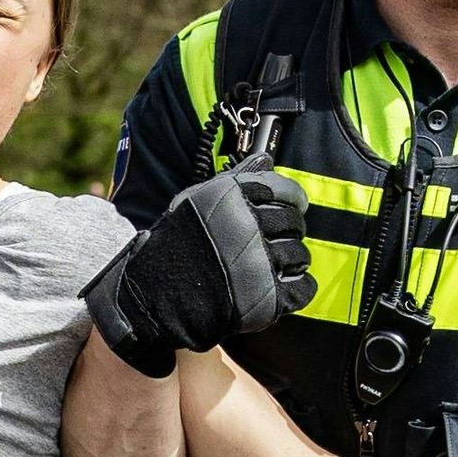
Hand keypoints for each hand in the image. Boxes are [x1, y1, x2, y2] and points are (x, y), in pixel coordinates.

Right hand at [85, 166, 313, 375]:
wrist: (155, 292)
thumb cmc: (176, 243)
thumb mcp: (197, 200)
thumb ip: (236, 178)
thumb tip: (266, 159)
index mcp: (232, 198)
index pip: (283, 190)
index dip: (294, 198)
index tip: (296, 206)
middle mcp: (248, 226)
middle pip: (293, 223)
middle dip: (292, 230)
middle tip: (281, 239)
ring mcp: (257, 263)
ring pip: (299, 255)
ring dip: (294, 260)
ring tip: (279, 265)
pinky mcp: (264, 297)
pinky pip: (302, 289)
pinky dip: (300, 288)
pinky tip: (287, 287)